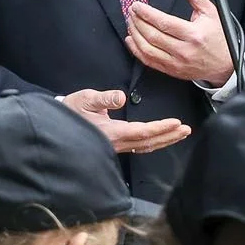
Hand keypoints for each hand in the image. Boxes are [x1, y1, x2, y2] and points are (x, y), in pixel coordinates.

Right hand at [60, 89, 190, 154]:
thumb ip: (103, 99)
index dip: (161, 128)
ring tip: (180, 133)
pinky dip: (154, 142)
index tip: (176, 123)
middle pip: (148, 142)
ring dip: (164, 140)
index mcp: (112, 132)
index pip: (142, 131)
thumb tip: (119, 97)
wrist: (58, 124)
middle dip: (169, 136)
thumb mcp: (85, 100)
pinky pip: (139, 146)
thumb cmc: (70, 111)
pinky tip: (161, 138)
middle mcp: (117, 142)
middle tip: (186, 130)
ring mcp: (117, 146)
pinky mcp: (116, 146)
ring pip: (146, 146)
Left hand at [127, 0, 233, 85]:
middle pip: (153, 35)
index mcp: (193, 34)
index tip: (137, 6)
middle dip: (138, 22)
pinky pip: (149, 62)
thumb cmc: (219, 38)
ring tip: (131, 23)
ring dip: (135, 35)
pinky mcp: (172, 71)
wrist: (225, 64)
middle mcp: (184, 50)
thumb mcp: (211, 13)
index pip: (164, 22)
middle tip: (131, 12)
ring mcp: (177, 63)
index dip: (146, 13)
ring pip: (148, 49)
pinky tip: (132, 40)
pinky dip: (137, 51)